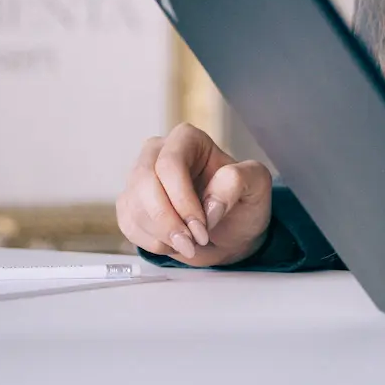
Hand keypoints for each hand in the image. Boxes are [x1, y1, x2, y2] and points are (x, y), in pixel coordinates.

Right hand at [115, 123, 272, 266]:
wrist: (232, 231)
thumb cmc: (242, 203)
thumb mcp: (256, 186)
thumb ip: (238, 181)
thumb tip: (210, 202)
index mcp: (188, 139)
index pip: (170, 164)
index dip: (182, 199)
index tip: (202, 227)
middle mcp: (158, 152)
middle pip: (145, 183)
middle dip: (168, 220)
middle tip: (192, 243)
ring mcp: (139, 178)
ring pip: (134, 206)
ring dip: (161, 234)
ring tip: (188, 245)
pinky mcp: (131, 203)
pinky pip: (128, 223)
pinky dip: (150, 241)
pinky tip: (173, 244)